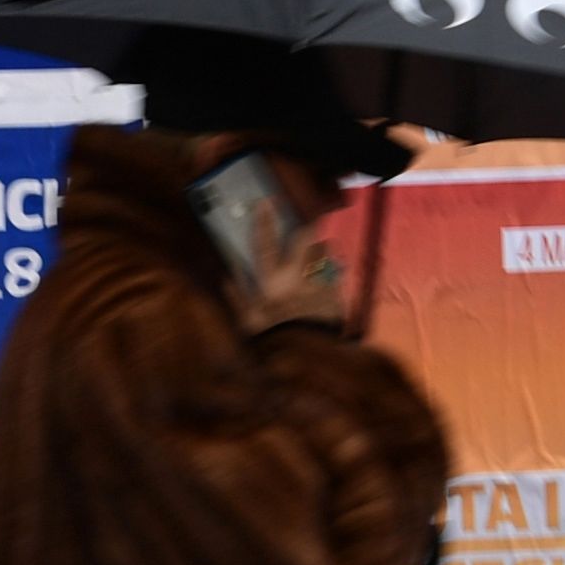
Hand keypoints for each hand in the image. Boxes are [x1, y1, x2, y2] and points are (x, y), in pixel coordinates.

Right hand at [232, 212, 346, 334]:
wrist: (307, 361)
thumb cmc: (272, 342)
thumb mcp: (248, 323)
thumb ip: (237, 298)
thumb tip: (227, 278)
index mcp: (272, 284)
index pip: (265, 245)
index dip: (264, 221)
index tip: (265, 202)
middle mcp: (297, 279)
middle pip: (307, 240)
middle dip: (307, 232)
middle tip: (305, 234)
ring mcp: (321, 285)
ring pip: (326, 256)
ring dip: (322, 258)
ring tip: (317, 267)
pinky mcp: (338, 296)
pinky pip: (337, 279)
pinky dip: (331, 281)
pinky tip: (326, 290)